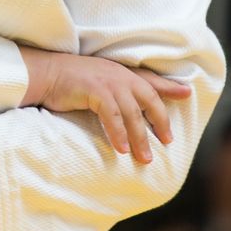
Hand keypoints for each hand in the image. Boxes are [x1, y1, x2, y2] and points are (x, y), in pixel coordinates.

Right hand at [22, 48, 190, 162]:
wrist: (43, 72)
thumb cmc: (66, 80)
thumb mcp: (95, 82)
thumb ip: (114, 91)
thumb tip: (125, 109)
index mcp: (119, 72)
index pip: (149, 80)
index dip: (169, 87)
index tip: (187, 93)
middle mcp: (118, 75)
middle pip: (148, 98)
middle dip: (160, 121)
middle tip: (167, 141)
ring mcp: (107, 82)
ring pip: (132, 112)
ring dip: (140, 137)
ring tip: (144, 158)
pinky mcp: (95, 90)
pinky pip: (112, 116)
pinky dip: (118, 133)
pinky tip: (121, 149)